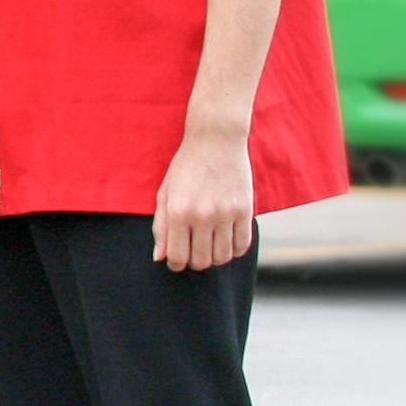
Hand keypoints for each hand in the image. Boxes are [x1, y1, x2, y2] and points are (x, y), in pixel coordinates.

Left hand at [154, 123, 255, 272]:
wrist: (216, 141)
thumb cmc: (185, 167)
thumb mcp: (165, 194)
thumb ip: (161, 227)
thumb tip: (160, 257)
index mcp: (178, 212)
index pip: (178, 256)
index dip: (176, 264)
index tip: (177, 261)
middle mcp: (203, 215)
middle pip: (202, 261)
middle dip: (195, 263)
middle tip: (193, 254)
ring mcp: (226, 213)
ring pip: (223, 257)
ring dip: (215, 258)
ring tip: (209, 247)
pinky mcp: (245, 210)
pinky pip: (242, 245)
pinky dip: (234, 250)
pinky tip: (226, 242)